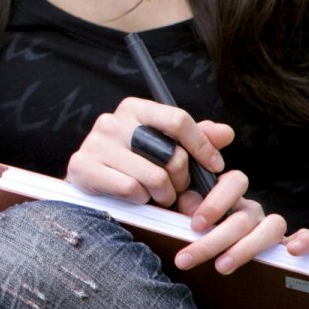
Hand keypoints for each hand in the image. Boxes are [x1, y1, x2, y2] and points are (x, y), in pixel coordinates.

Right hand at [65, 97, 228, 206]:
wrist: (93, 181)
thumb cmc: (136, 162)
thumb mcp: (167, 145)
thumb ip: (197, 138)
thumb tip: (226, 133)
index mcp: (134, 108)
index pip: (178, 120)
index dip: (202, 146)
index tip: (215, 166)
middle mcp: (112, 121)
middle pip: (171, 154)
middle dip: (182, 178)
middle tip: (176, 188)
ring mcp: (94, 143)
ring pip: (153, 176)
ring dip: (163, 194)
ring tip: (157, 195)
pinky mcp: (82, 167)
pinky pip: (130, 189)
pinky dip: (140, 199)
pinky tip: (135, 197)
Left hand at [171, 177, 308, 273]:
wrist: (214, 244)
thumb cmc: (198, 224)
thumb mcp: (187, 211)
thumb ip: (187, 205)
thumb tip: (189, 210)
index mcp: (229, 194)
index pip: (233, 182)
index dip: (214, 202)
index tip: (195, 225)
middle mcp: (251, 208)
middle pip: (241, 219)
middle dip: (212, 241)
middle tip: (187, 258)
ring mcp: (268, 225)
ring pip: (271, 227)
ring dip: (244, 249)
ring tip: (221, 267)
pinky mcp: (285, 243)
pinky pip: (303, 237)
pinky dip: (301, 241)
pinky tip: (290, 251)